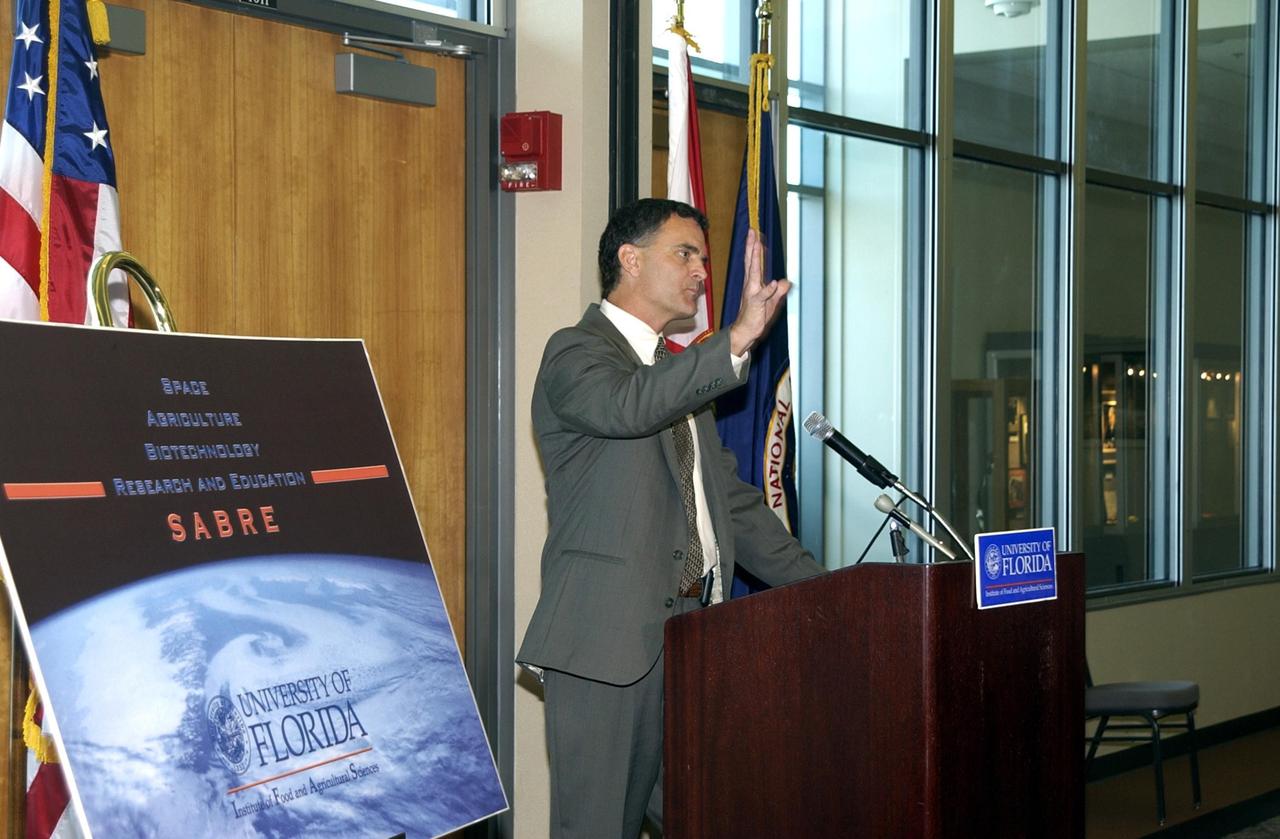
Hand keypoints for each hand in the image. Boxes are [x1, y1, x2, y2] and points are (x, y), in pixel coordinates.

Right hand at [728, 228, 790, 356]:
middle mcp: (750, 285)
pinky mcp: (756, 304)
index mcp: (753, 283)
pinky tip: (773, 283)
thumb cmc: (756, 316)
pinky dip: (767, 289)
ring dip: (755, 259)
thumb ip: (778, 291)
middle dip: (751, 246)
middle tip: (751, 232)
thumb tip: (785, 282)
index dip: (754, 247)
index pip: (753, 262)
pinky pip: (762, 295)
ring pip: (753, 273)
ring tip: (757, 245)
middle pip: (751, 262)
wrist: (745, 331)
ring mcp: (752, 293)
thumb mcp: (771, 301)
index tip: (754, 234)